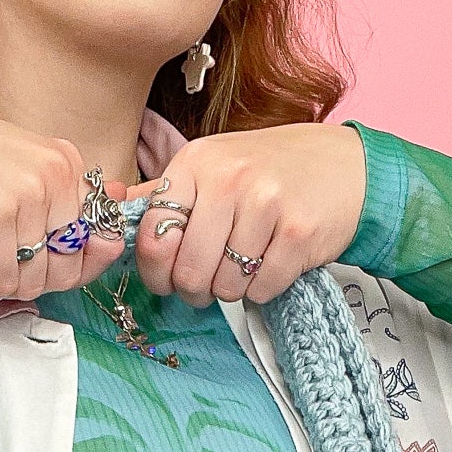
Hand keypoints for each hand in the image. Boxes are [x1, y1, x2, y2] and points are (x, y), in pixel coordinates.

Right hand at [0, 97, 131, 306]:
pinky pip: (3, 282)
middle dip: (36, 279)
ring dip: (6, 284)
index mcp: (65, 162)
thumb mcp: (21, 166)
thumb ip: (63, 201)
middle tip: (6, 266)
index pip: (96, 237)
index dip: (71, 262)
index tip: (43, 261)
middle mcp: (53, 177)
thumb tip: (113, 241)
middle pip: (67, 266)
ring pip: (35, 279)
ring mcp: (25, 198)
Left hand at [125, 123, 367, 307]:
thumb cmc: (271, 172)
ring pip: (225, 287)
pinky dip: (264, 288)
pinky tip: (274, 260)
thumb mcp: (212, 167)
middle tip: (210, 279)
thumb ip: (162, 195)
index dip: (155, 270)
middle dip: (195, 289)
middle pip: (187, 273)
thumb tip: (106, 217)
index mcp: (195, 162)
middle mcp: (228, 178)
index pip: (152, 236)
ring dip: (233, 288)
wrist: (345, 167)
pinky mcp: (297, 233)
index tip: (167, 275)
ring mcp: (265, 204)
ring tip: (248, 261)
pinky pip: (261, 290)